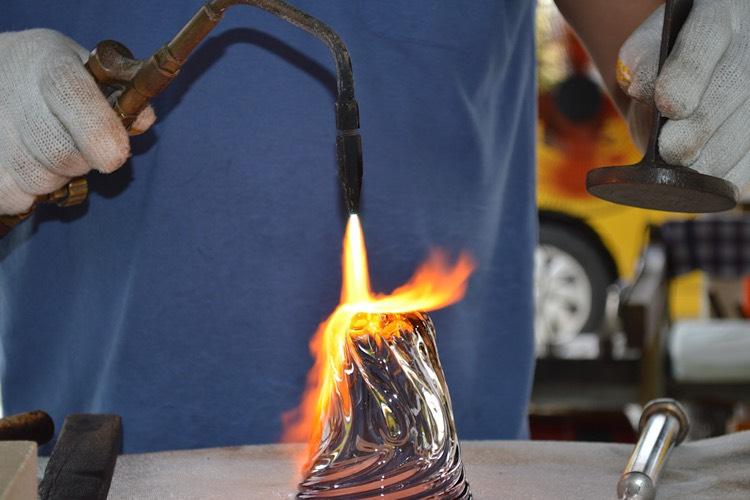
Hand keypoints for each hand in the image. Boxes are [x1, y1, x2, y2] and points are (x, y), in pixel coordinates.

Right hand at [0, 29, 154, 214]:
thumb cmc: (56, 78)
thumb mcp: (91, 71)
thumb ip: (122, 96)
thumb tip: (141, 121)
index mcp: (50, 64)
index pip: (70, 94)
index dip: (96, 128)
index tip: (115, 157)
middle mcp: (14, 90)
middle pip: (58, 151)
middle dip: (81, 162)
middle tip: (79, 149)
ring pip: (36, 178)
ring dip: (55, 179)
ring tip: (49, 154)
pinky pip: (9, 196)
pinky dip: (26, 194)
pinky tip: (28, 169)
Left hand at [617, 1, 749, 187]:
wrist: (691, 74)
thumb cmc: (664, 63)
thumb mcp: (646, 51)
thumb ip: (640, 62)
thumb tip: (642, 87)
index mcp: (719, 11)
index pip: (706, 35)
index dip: (688, 72)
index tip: (667, 104)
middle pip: (737, 80)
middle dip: (702, 122)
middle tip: (672, 151)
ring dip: (722, 152)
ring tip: (690, 171)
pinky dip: (738, 169)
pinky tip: (716, 182)